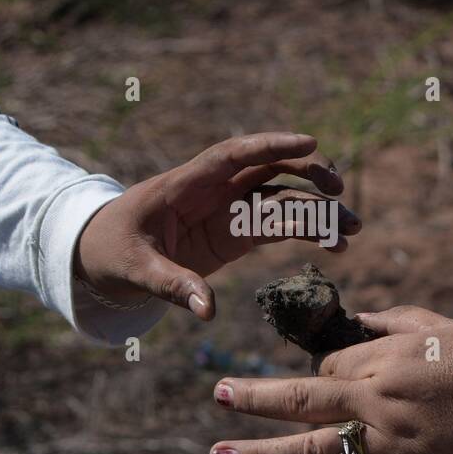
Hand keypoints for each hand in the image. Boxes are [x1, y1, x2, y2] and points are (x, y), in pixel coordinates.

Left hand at [74, 132, 358, 318]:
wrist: (100, 259)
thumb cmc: (110, 253)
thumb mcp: (134, 270)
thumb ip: (172, 285)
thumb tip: (207, 310)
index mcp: (185, 186)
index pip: (233, 156)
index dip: (270, 146)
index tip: (309, 143)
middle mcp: (212, 192)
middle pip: (268, 170)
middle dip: (306, 174)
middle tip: (339, 190)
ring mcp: (225, 212)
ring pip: (280, 199)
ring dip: (316, 210)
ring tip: (352, 229)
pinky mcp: (233, 235)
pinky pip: (276, 226)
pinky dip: (305, 231)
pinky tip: (334, 244)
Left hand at [207, 306, 452, 453]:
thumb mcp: (438, 327)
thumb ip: (389, 323)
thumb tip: (353, 320)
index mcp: (382, 357)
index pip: (329, 366)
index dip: (324, 371)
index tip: (331, 377)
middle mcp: (375, 398)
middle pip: (300, 398)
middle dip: (254, 397)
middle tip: (217, 395)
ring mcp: (387, 441)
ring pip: (312, 448)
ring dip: (261, 453)